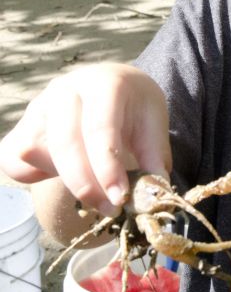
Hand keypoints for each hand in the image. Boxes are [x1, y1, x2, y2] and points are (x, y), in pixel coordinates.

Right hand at [0, 63, 170, 216]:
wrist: (114, 84)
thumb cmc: (134, 106)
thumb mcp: (154, 122)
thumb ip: (154, 155)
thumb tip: (153, 194)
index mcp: (103, 83)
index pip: (99, 128)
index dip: (107, 168)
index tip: (119, 198)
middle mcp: (65, 90)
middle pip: (64, 143)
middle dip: (86, 184)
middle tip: (110, 209)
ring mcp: (39, 106)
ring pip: (36, 153)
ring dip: (65, 182)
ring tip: (96, 195)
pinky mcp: (23, 125)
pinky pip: (16, 161)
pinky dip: (37, 177)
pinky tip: (67, 179)